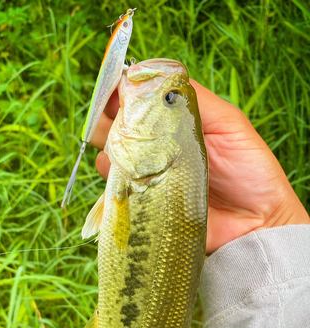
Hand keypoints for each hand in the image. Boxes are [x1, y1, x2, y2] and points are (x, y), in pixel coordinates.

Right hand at [90, 81, 309, 253]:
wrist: (254, 223)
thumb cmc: (250, 171)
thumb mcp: (228, 124)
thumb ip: (194, 99)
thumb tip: (156, 72)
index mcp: (175, 123)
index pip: (139, 101)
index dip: (122, 92)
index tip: (114, 90)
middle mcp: (156, 147)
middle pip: (117, 126)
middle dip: (105, 118)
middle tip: (109, 118)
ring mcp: (148, 176)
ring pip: (110, 155)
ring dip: (110, 150)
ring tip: (130, 156)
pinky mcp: (144, 204)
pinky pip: (115, 190)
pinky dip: (113, 180)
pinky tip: (128, 180)